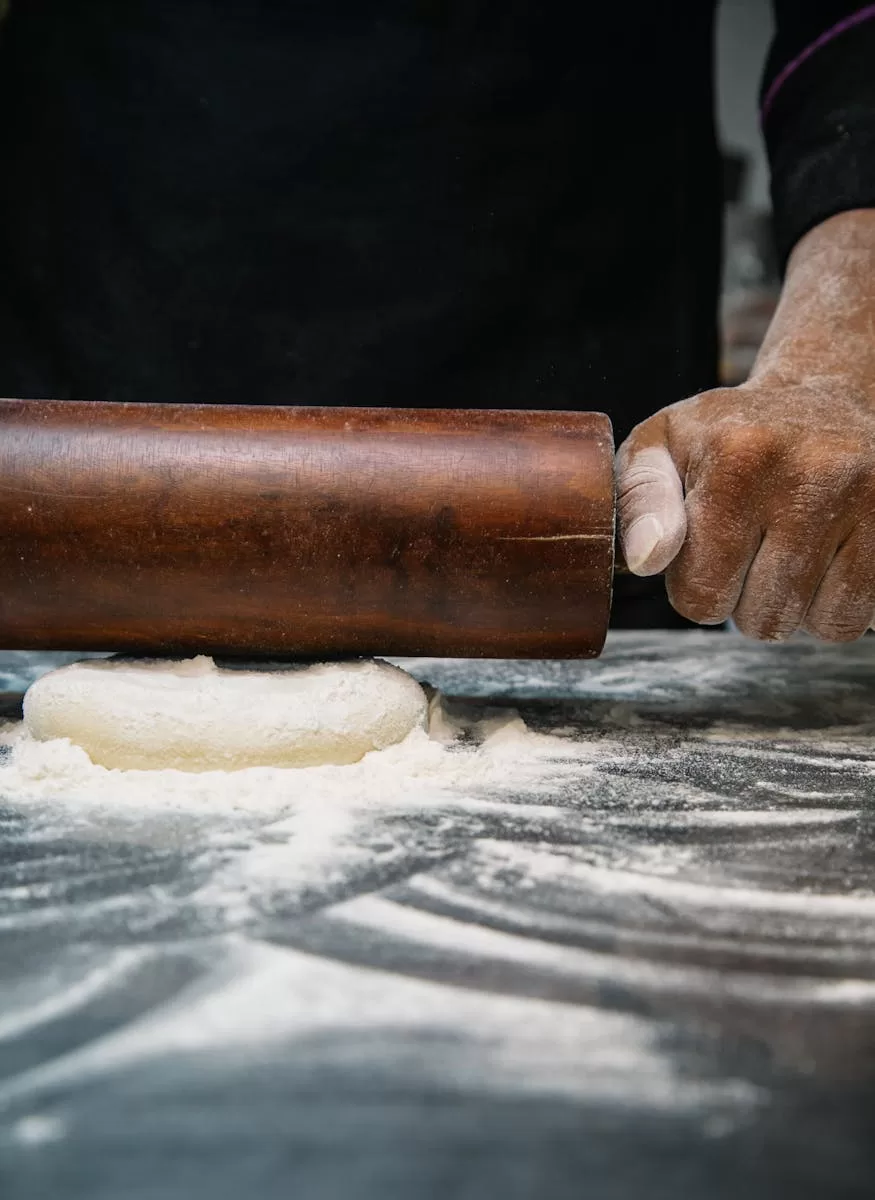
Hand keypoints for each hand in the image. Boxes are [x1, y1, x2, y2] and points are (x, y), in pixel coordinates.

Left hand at [616, 210, 874, 643]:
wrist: (822, 398)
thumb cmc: (725, 436)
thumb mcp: (660, 447)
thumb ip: (637, 502)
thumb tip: (645, 560)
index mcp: (737, 457)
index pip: (700, 595)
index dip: (695, 587)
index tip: (704, 549)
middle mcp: (809, 473)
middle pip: (758, 618)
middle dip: (744, 599)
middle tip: (749, 548)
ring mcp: (865, 498)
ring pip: (812, 624)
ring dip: (791, 606)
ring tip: (785, 551)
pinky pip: (856, 619)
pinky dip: (832, 607)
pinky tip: (823, 560)